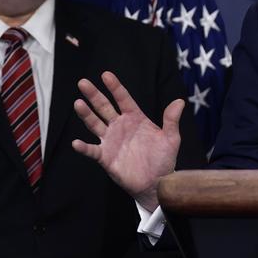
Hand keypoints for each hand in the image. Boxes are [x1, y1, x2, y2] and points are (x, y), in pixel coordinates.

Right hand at [72, 71, 181, 210]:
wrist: (157, 182)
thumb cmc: (163, 159)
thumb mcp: (171, 138)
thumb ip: (171, 120)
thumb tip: (180, 101)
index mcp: (135, 118)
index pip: (123, 99)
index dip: (115, 87)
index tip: (106, 75)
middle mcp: (120, 126)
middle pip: (104, 107)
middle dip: (94, 95)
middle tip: (83, 82)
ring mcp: (111, 141)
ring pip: (95, 124)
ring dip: (86, 114)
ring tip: (78, 103)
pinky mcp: (106, 157)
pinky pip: (93, 150)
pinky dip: (84, 147)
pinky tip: (76, 143)